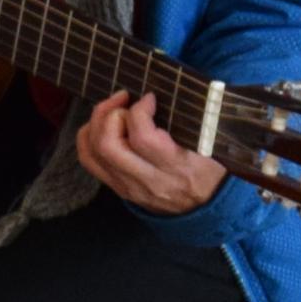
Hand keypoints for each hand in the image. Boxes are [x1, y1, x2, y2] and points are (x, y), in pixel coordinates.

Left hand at [76, 92, 224, 214]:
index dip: (140, 110)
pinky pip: (89, 161)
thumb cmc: (210, 169)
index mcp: (176, 167)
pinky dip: (88, 136)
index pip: (143, 138)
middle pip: (109, 145)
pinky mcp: (118, 187)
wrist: (205, 209)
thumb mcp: (213, 146)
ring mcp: (129, 186)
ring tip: (113, 107)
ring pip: (94, 152)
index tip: (149, 98)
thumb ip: (196, 122)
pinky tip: (100, 123)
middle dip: (110, 113)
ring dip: (97, 122)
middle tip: (124, 98)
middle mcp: (148, 180)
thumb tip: (165, 92)